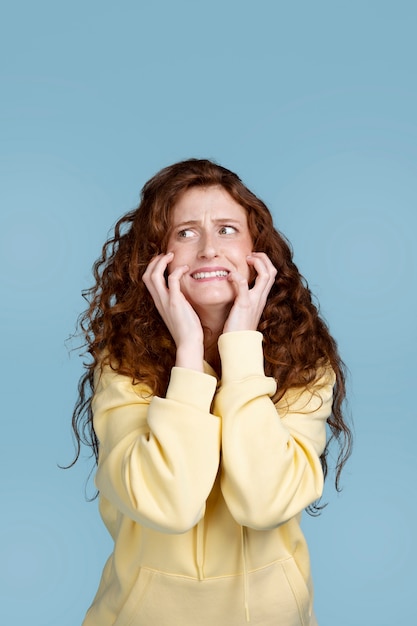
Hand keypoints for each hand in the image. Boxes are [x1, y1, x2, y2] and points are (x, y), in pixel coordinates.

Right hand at [142, 253, 204, 370]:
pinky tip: (186, 268)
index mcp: (158, 302)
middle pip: (146, 275)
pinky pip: (171, 280)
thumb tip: (181, 295)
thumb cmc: (186, 330)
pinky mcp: (175, 302)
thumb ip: (175, 302)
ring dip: (161, 262)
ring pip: (153, 275)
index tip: (162, 260)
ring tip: (171, 256)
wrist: (188, 343)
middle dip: (154, 261)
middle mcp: (158, 300)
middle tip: (166, 255)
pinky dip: (177, 269)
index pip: (147, 280)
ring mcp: (165, 301)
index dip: (152, 267)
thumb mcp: (177, 313)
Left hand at [222, 252, 276, 332]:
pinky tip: (229, 276)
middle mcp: (260, 297)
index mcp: (261, 298)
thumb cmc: (238, 328)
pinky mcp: (244, 304)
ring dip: (257, 262)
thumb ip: (244, 299)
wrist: (238, 344)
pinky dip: (237, 276)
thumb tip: (237, 291)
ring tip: (246, 259)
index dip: (264, 262)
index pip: (271, 275)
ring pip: (266, 275)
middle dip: (263, 258)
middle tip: (250, 255)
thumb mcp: (244, 310)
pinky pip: (244, 285)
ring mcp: (254, 300)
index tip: (252, 258)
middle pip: (272, 271)